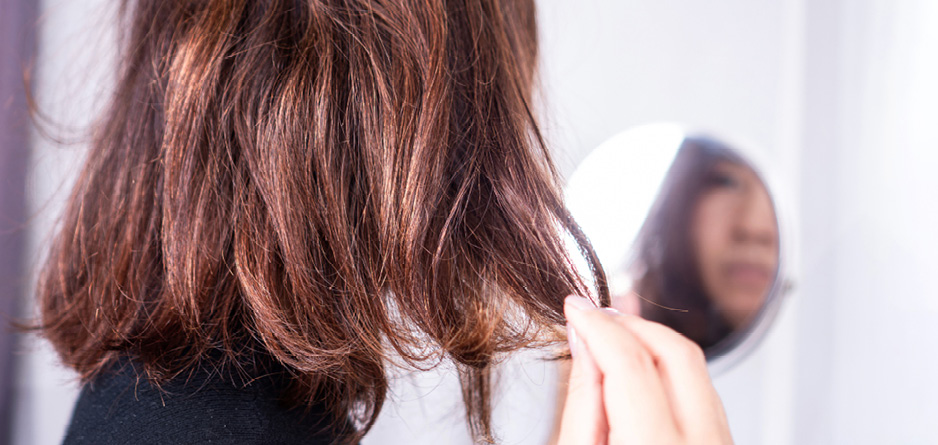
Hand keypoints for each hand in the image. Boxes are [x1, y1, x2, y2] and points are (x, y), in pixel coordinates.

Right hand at [557, 295, 732, 444]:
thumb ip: (583, 403)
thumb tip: (585, 343)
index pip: (631, 365)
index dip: (598, 327)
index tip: (576, 308)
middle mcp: (701, 444)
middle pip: (677, 353)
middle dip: (631, 325)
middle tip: (594, 318)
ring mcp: (719, 443)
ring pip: (695, 366)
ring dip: (652, 343)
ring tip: (611, 342)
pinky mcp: (723, 442)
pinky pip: (703, 390)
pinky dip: (670, 369)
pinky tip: (639, 370)